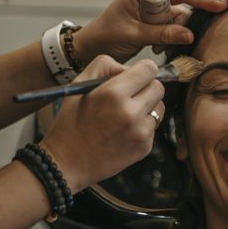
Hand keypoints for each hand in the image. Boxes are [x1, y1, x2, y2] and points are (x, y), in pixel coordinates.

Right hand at [40, 55, 164, 192]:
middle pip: (158, 87)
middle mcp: (130, 113)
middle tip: (130, 95)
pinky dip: (143, 125)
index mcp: (113, 94)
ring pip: (160, 107)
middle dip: (146, 87)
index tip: (136, 76)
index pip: (149, 69)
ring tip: (126, 114)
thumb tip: (129, 68)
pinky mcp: (145, 147)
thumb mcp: (79, 85)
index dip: (143, 70)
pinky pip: (154, 126)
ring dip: (147, 106)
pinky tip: (124, 130)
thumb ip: (105, 66)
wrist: (67, 162)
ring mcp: (140, 132)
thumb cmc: (71, 122)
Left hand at [74, 0, 227, 62]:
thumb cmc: (106, 36)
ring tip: (179, 42)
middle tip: (220, 6)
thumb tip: (189, 33)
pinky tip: (165, 49)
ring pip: (177, 11)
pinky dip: (174, 35)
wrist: (91, 49)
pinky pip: (172, 25)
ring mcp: (151, 10)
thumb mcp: (133, 35)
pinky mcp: (153, 23)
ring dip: (183, 25)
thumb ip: (161, 34)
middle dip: (199, 0)